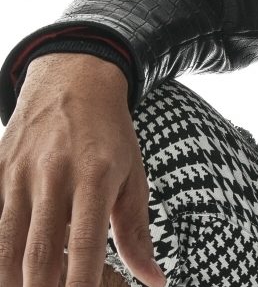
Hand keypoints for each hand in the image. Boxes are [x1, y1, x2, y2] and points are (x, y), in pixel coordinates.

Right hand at [0, 53, 165, 286]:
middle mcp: (53, 175)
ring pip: (4, 243)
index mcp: (96, 176)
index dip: (82, 283)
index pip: (86, 243)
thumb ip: (137, 233)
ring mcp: (18, 173)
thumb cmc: (110, 135)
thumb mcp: (134, 177)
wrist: (74, 80)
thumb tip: (154, 280)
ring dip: (12, 277)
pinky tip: (11, 265)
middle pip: (38, 252)